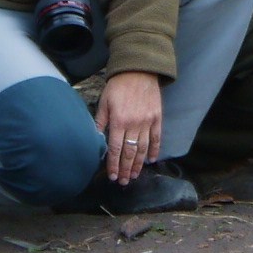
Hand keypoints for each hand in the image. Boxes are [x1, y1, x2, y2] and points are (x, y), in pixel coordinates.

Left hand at [95, 71, 164, 185]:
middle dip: (126, 169)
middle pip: (130, 153)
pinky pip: (157, 138)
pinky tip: (151, 160)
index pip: (116, 149)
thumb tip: (95, 139)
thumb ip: (100, 122)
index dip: (114, 165)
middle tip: (124, 182)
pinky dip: (155, 150)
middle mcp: (134, 124)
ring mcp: (147, 122)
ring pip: (143, 149)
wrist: (139, 70)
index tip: (113, 176)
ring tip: (135, 175)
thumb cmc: (118, 86)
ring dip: (139, 165)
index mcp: (118, 121)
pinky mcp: (157, 118)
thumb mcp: (104, 102)